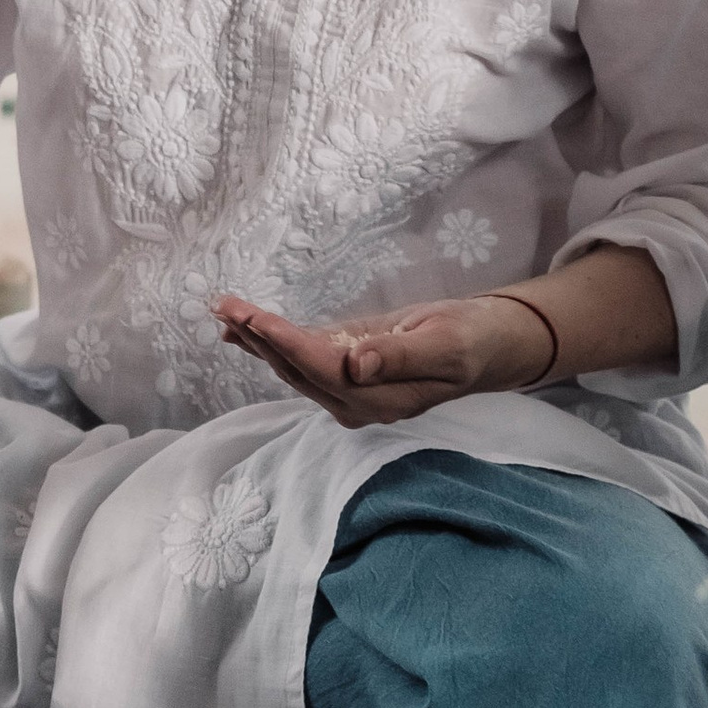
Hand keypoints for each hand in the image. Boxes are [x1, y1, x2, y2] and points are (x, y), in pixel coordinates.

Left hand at [212, 289, 557, 428]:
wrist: (484, 344)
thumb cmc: (470, 340)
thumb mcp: (445, 344)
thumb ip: (400, 356)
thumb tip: (355, 366)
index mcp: (381, 399)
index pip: (322, 370)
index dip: (287, 344)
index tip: (255, 318)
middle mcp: (357, 402)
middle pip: (298, 368)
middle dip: (260, 337)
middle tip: (225, 304)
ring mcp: (348, 390)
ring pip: (292, 365)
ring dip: (256, 338)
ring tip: (223, 311)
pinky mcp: (345, 371)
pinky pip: (300, 358)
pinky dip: (269, 342)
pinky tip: (239, 328)